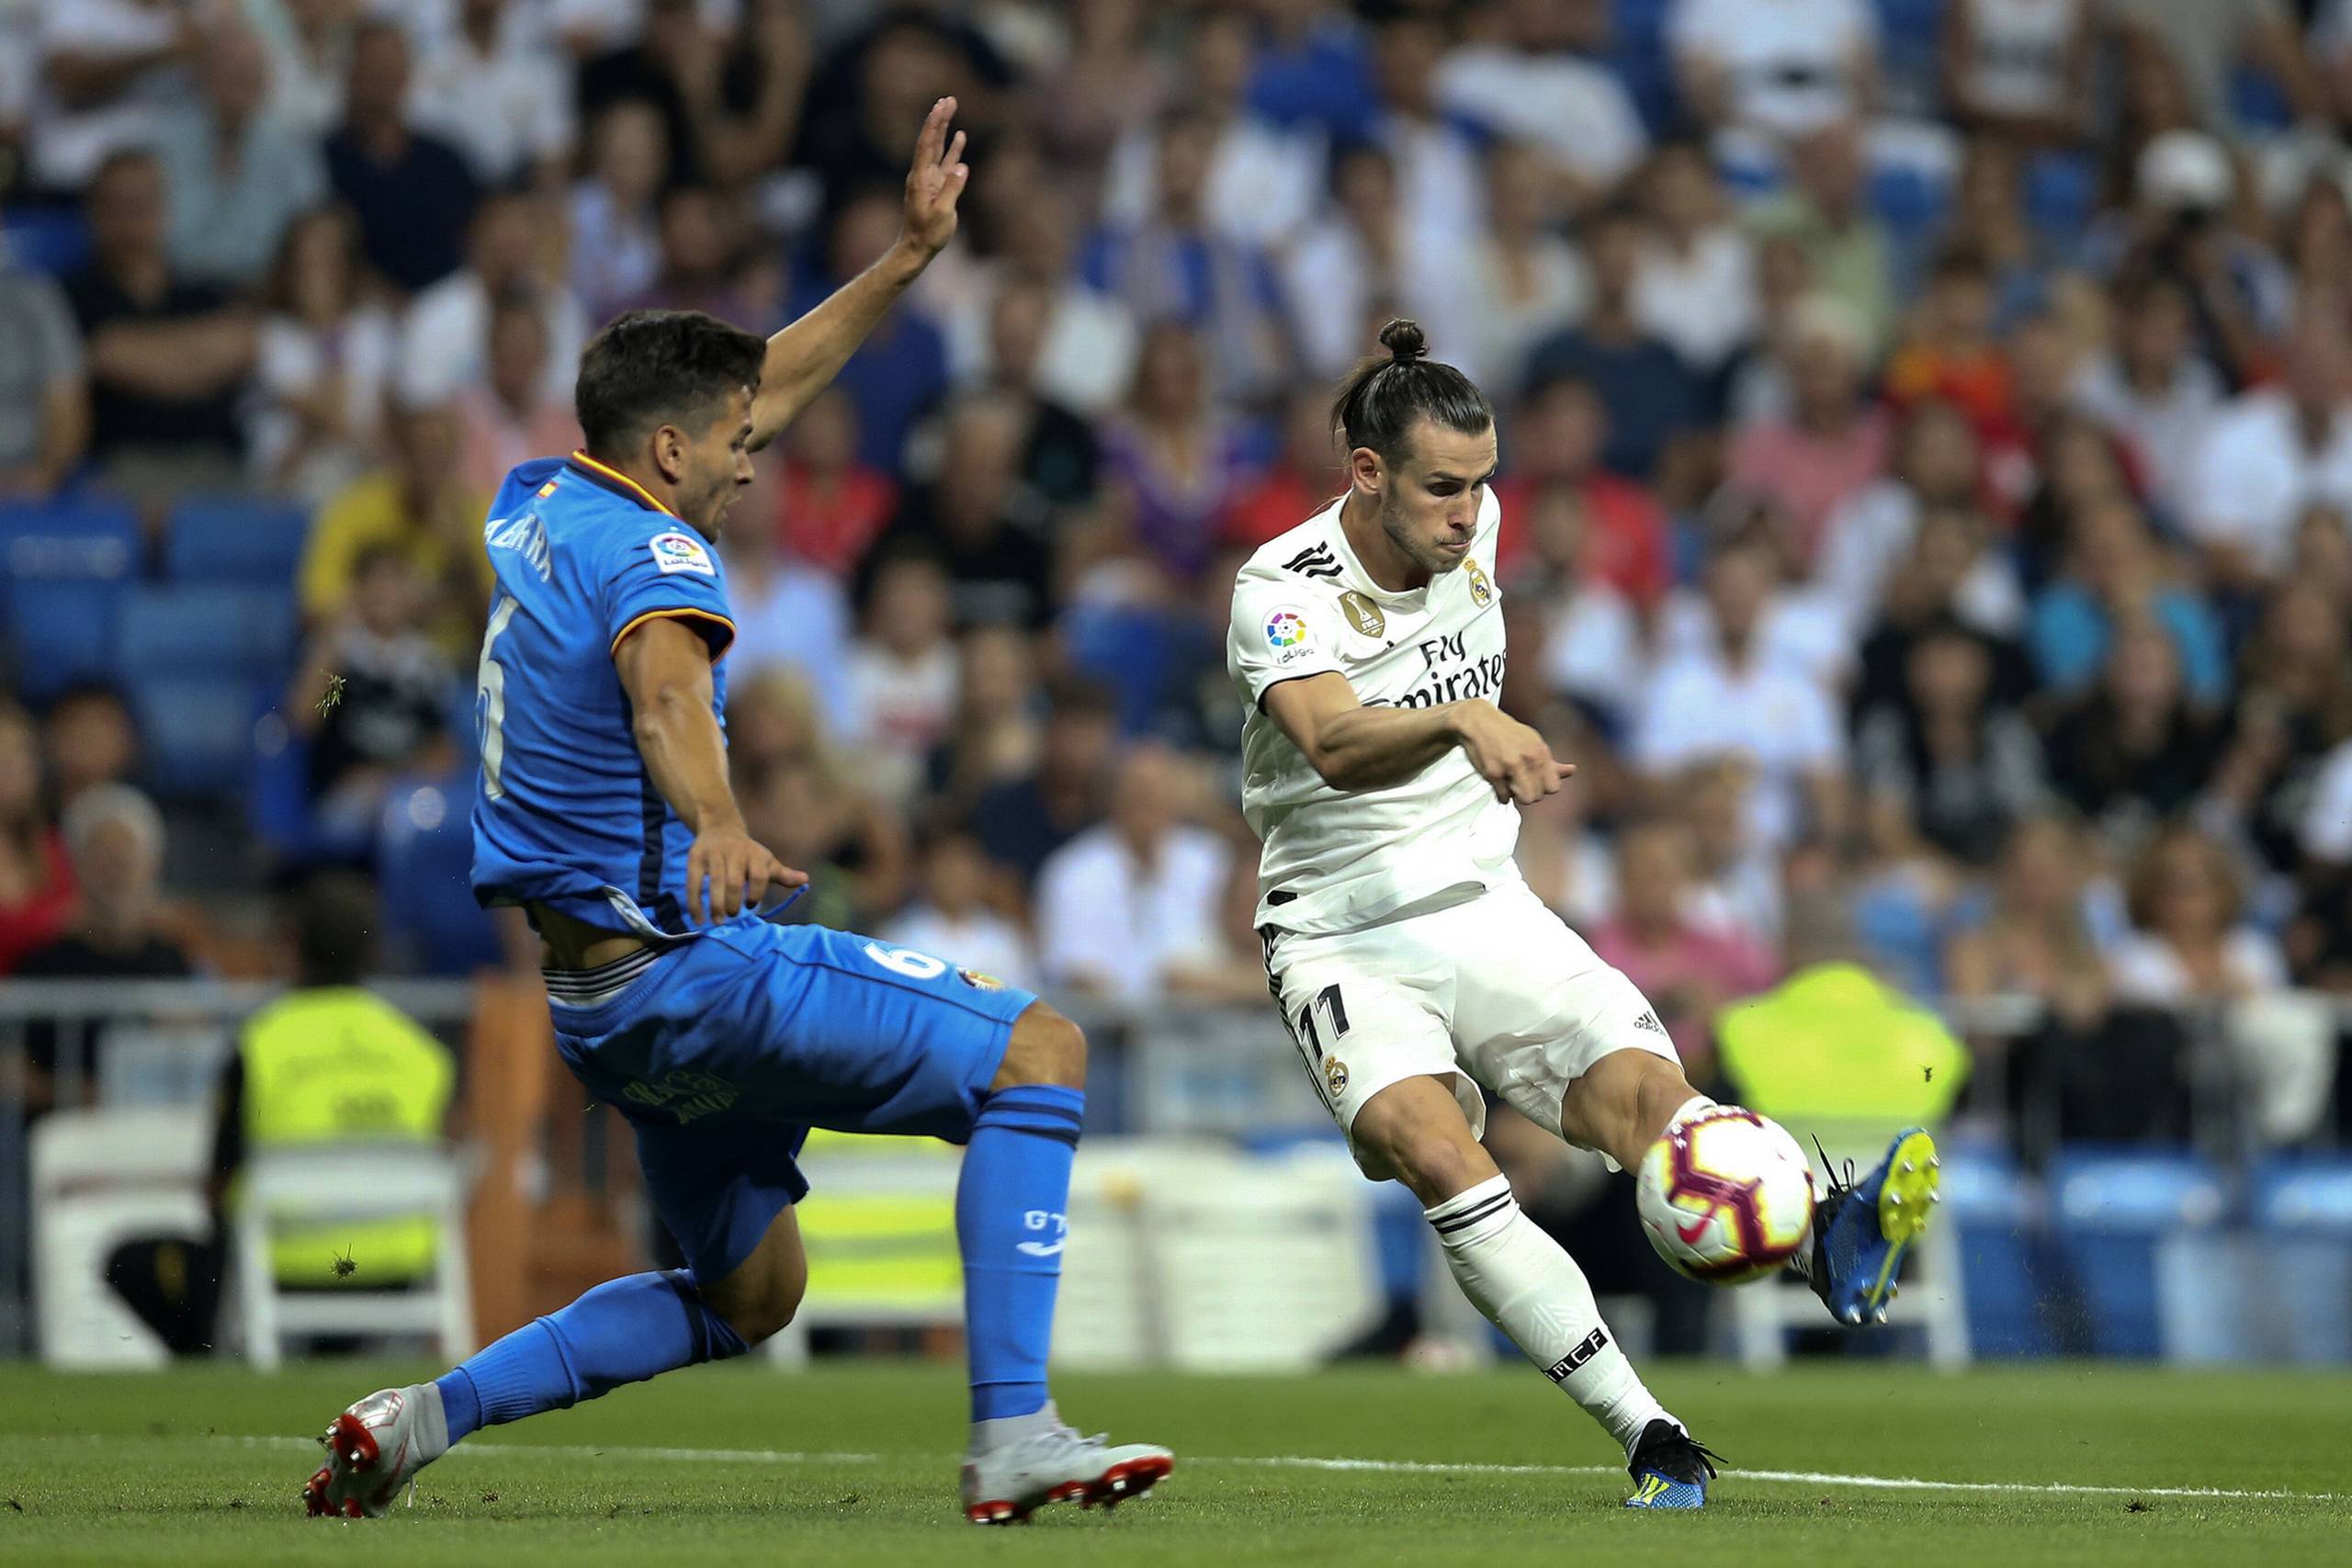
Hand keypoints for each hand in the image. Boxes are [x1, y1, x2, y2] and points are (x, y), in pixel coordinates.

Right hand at [684, 823, 807, 924]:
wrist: (720, 827)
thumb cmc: (747, 852)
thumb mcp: (766, 861)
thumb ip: (783, 874)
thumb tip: (805, 880)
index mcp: (755, 853)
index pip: (760, 876)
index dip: (757, 894)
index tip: (751, 904)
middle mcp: (735, 851)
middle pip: (735, 882)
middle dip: (734, 903)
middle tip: (733, 915)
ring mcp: (714, 853)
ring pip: (714, 883)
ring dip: (716, 905)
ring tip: (718, 921)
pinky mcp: (695, 857)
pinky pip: (693, 883)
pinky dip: (695, 904)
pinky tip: (699, 919)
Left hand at [898, 97, 968, 259]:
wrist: (917, 248)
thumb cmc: (928, 233)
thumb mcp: (943, 214)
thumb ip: (952, 189)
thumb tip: (962, 167)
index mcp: (921, 179)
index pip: (927, 146)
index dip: (933, 125)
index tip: (940, 107)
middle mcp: (923, 174)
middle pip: (931, 140)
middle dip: (939, 119)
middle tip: (948, 99)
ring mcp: (930, 179)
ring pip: (938, 148)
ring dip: (945, 128)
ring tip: (950, 108)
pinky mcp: (937, 186)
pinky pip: (946, 162)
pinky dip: (952, 149)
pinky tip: (960, 136)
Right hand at [1450, 701, 1574, 804]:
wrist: (1479, 721)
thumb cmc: (1509, 734)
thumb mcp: (1533, 743)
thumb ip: (1551, 762)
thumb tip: (1572, 771)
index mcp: (1541, 752)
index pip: (1553, 788)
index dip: (1544, 788)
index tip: (1535, 782)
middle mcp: (1528, 759)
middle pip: (1538, 796)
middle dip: (1529, 793)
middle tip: (1520, 782)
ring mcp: (1510, 766)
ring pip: (1523, 798)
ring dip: (1516, 795)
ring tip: (1510, 783)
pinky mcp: (1493, 773)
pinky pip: (1503, 797)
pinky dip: (1501, 794)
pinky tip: (1499, 782)